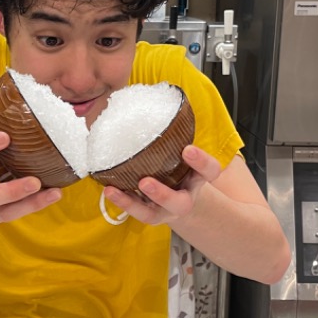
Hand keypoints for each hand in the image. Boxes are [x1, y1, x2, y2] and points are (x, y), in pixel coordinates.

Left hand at [101, 144, 220, 226]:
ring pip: (151, 214)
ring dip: (131, 203)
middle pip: (180, 203)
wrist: (182, 195)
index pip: (209, 171)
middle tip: (145, 182)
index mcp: (198, 179)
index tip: (188, 150)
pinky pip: (135, 212)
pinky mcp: (149, 214)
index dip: (201, 162)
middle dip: (162, 194)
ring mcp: (165, 210)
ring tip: (113, 190)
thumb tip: (156, 103)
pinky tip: (108, 189)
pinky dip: (121, 201)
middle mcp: (184, 198)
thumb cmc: (182, 167)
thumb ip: (177, 139)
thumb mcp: (186, 155)